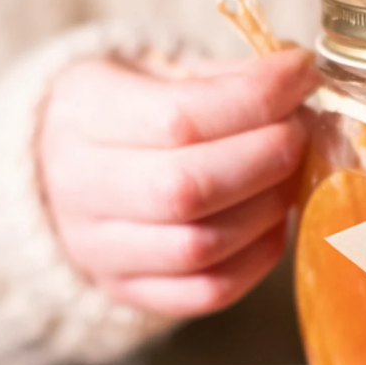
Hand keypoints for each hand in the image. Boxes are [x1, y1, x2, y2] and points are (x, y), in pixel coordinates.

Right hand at [39, 48, 319, 316]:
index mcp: (82, 114)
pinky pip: (208, 290)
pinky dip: (258, 258)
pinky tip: (273, 222)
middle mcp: (79, 188)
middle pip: (188, 188)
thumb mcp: (158, 74)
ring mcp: (100, 250)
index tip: (302, 75)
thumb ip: (224, 78)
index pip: (180, 117)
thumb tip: (298, 81)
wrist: (63, 172)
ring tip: (290, 174)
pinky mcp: (130, 290)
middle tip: (300, 131)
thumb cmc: (128, 115)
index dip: (257, 98)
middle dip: (268, 156)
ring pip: (200, 246)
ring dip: (269, 207)